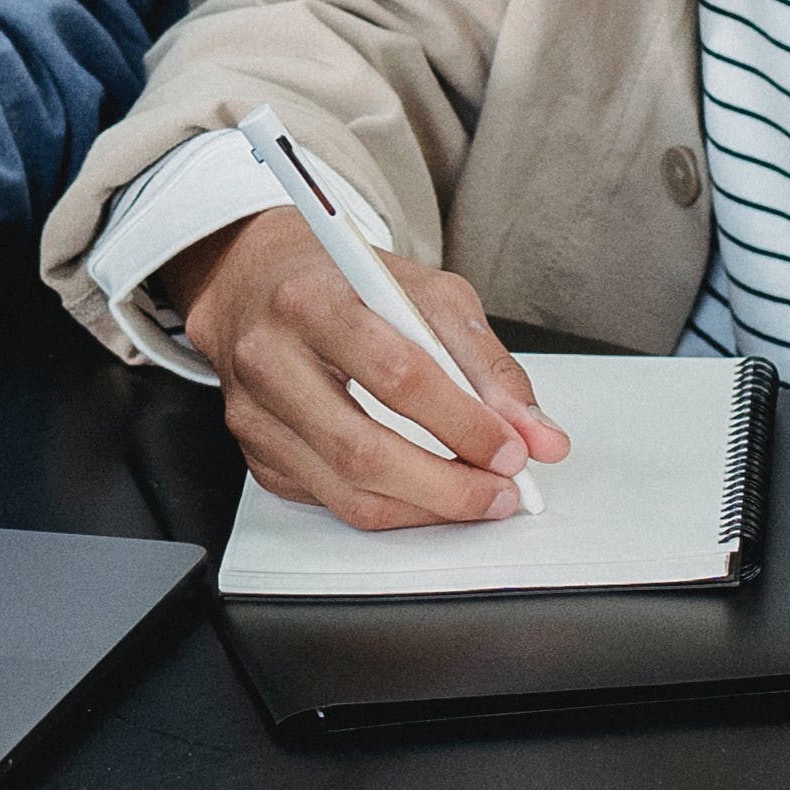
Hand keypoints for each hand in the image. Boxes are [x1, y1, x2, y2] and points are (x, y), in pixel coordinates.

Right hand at [168, 205, 570, 527]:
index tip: (512, 448)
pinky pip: (330, 502)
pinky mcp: (256, 452)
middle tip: (501, 491)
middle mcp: (270, 358)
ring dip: (425, 508)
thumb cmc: (345, 282)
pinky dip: (390, 507)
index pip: (396, 375)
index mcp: (313, 300)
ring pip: (347, 490)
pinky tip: (423, 492)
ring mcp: (253, 413)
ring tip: (474, 497)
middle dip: (448, 486)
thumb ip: (486, 362)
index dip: (463, 423)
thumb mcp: (426, 293)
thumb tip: (537, 434)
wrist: (256, 282)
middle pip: (363, 449)